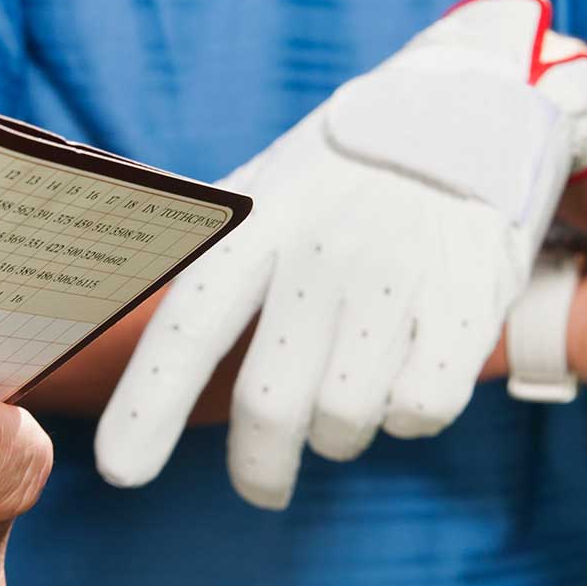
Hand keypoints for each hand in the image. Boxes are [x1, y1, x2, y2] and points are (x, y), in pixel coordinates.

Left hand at [95, 0, 586, 506]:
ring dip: (340, 436)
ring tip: (346, 400)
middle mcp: (323, 247)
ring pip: (345, 420)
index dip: (148, 403)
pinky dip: (407, 417)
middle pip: (271, 403)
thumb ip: (212, 251)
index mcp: (261, 219)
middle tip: (262, 485)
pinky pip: (420, 411)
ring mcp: (400, 273)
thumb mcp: (270, 182)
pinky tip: (406, 377)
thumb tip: (106, 296)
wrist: (480, 100)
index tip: (120, 471)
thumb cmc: (352, 166)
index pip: (190, 323)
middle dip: (258, 468)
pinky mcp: (470, 298)